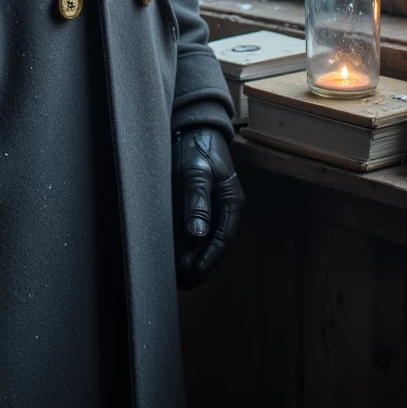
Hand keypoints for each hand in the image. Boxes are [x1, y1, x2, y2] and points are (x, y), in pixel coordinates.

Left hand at [172, 126, 244, 289]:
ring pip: (204, 241)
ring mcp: (211, 206)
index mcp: (232, 201)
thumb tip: (197, 235)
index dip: (208, 260)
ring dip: (193, 259)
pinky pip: (195, 231)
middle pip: (215, 245)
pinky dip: (186, 246)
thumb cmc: (196, 145)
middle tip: (183, 283)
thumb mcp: (195, 172)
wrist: (190, 124)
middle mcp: (224, 208)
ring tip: (178, 277)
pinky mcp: (197, 204)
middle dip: (200, 266)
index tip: (192, 275)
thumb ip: (196, 202)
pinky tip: (174, 256)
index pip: (222, 240)